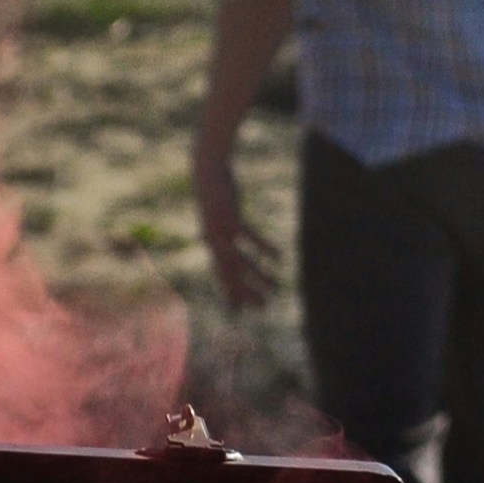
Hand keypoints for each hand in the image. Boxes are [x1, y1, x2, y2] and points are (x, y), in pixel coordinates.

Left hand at [193, 140, 280, 310]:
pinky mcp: (230, 218)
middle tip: (263, 307)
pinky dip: (264, 248)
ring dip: (260, 277)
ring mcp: (221, 231)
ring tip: (277, 288)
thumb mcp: (211, 215)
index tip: (239, 312)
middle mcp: (214, 241)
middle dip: (247, 293)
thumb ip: (209, 230)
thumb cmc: (212, 193)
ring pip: (241, 262)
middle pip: (231, 274)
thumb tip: (204, 238)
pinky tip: (279, 258)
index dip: (230, 293)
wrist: (207, 169)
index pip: (221, 275)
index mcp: (212, 243)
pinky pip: (250, 238)